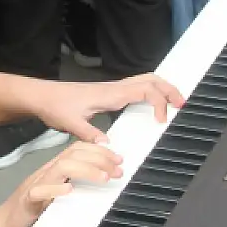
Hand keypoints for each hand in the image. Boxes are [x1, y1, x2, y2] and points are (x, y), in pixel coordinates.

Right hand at [0, 143, 123, 226]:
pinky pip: (39, 192)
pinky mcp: (26, 204)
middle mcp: (45, 174)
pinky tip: (69, 191)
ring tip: (103, 177)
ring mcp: (35, 187)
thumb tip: (101, 180)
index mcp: (53, 171)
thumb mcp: (55, 196)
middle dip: (99, 157)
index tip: (118, 160)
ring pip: (61, 167)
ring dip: (86, 170)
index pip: (77, 149)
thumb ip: (72, 185)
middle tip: (117, 169)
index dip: (99, 150)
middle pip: (72, 153)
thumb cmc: (28, 216)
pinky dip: (55, 190)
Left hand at [30, 73, 184, 142]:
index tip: (163, 121)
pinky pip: (136, 87)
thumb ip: (88, 134)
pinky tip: (153, 105)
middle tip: (183, 105)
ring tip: (175, 103)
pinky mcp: (109, 93)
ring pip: (145, 80)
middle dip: (170, 89)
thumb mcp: (70, 123)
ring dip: (162, 88)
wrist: (42, 96)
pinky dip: (151, 92)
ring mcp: (113, 89)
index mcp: (110, 93)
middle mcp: (115, 88)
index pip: (145, 90)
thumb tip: (107, 146)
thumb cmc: (55, 106)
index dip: (160, 103)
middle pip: (151, 79)